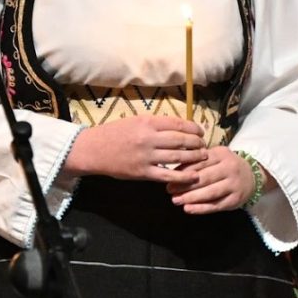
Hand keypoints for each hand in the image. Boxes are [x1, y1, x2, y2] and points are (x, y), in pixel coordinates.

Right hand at [65, 113, 207, 182]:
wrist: (94, 150)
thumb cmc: (114, 133)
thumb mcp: (134, 121)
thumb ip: (155, 124)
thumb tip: (178, 126)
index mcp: (147, 122)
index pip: (178, 124)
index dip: (193, 128)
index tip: (200, 132)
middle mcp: (148, 138)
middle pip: (181, 140)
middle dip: (196, 143)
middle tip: (204, 146)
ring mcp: (146, 156)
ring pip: (177, 157)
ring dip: (194, 157)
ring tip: (203, 157)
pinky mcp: (143, 172)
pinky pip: (167, 175)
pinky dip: (183, 176)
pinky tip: (194, 176)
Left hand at [171, 146, 252, 213]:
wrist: (252, 176)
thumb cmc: (226, 165)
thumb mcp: (215, 157)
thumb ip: (198, 161)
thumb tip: (175, 170)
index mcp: (222, 154)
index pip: (200, 162)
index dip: (184, 170)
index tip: (170, 177)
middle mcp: (230, 168)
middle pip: (204, 178)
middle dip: (185, 185)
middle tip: (169, 190)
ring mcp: (234, 185)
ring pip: (210, 193)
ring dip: (191, 197)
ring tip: (176, 200)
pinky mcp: (235, 200)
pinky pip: (216, 205)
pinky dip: (201, 209)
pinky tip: (188, 209)